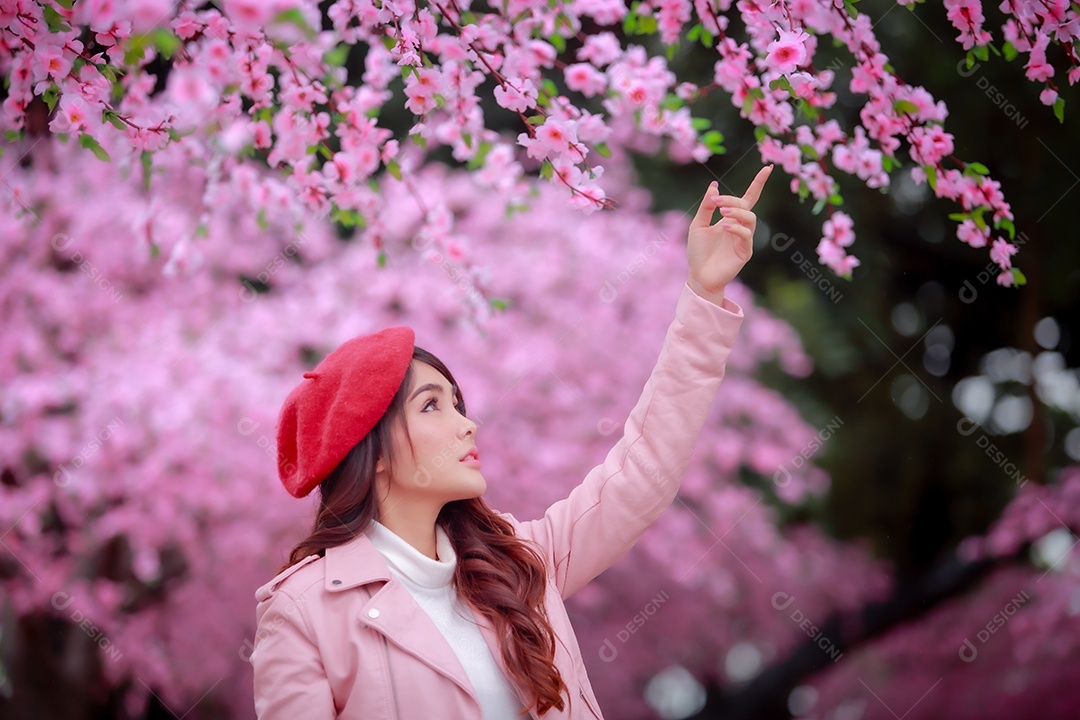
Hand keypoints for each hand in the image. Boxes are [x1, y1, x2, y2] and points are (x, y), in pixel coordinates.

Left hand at [686, 165, 771, 303]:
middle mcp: (740, 227)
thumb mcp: (698, 225)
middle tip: (715, 202)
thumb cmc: (698, 252)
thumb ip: (706, 207)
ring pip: (750, 218)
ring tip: (722, 212)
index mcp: (730, 219)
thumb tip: (714, 186)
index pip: (748, 198)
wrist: (699, 275)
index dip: (758, 184)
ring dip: (736, 212)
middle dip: (731, 200)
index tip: (767, 168)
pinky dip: (736, 228)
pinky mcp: (745, 252)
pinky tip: (724, 227)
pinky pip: (746, 235)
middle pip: (745, 206)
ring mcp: (744, 239)